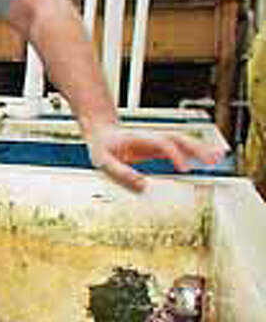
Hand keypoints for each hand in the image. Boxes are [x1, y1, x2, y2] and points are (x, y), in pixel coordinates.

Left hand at [84, 123, 228, 190]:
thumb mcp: (104, 161)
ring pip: (184, 141)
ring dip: (201, 149)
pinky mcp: (160, 147)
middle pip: (179, 139)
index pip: (162, 145)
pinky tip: (209, 158)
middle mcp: (152, 138)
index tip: (184, 168)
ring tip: (218, 158)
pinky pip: (181, 148)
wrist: (102, 134)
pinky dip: (196, 152)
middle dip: (196, 149)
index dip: (175, 155)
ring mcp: (158, 141)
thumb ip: (121, 173)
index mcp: (139, 140)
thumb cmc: (102, 148)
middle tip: (212, 160)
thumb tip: (143, 186)